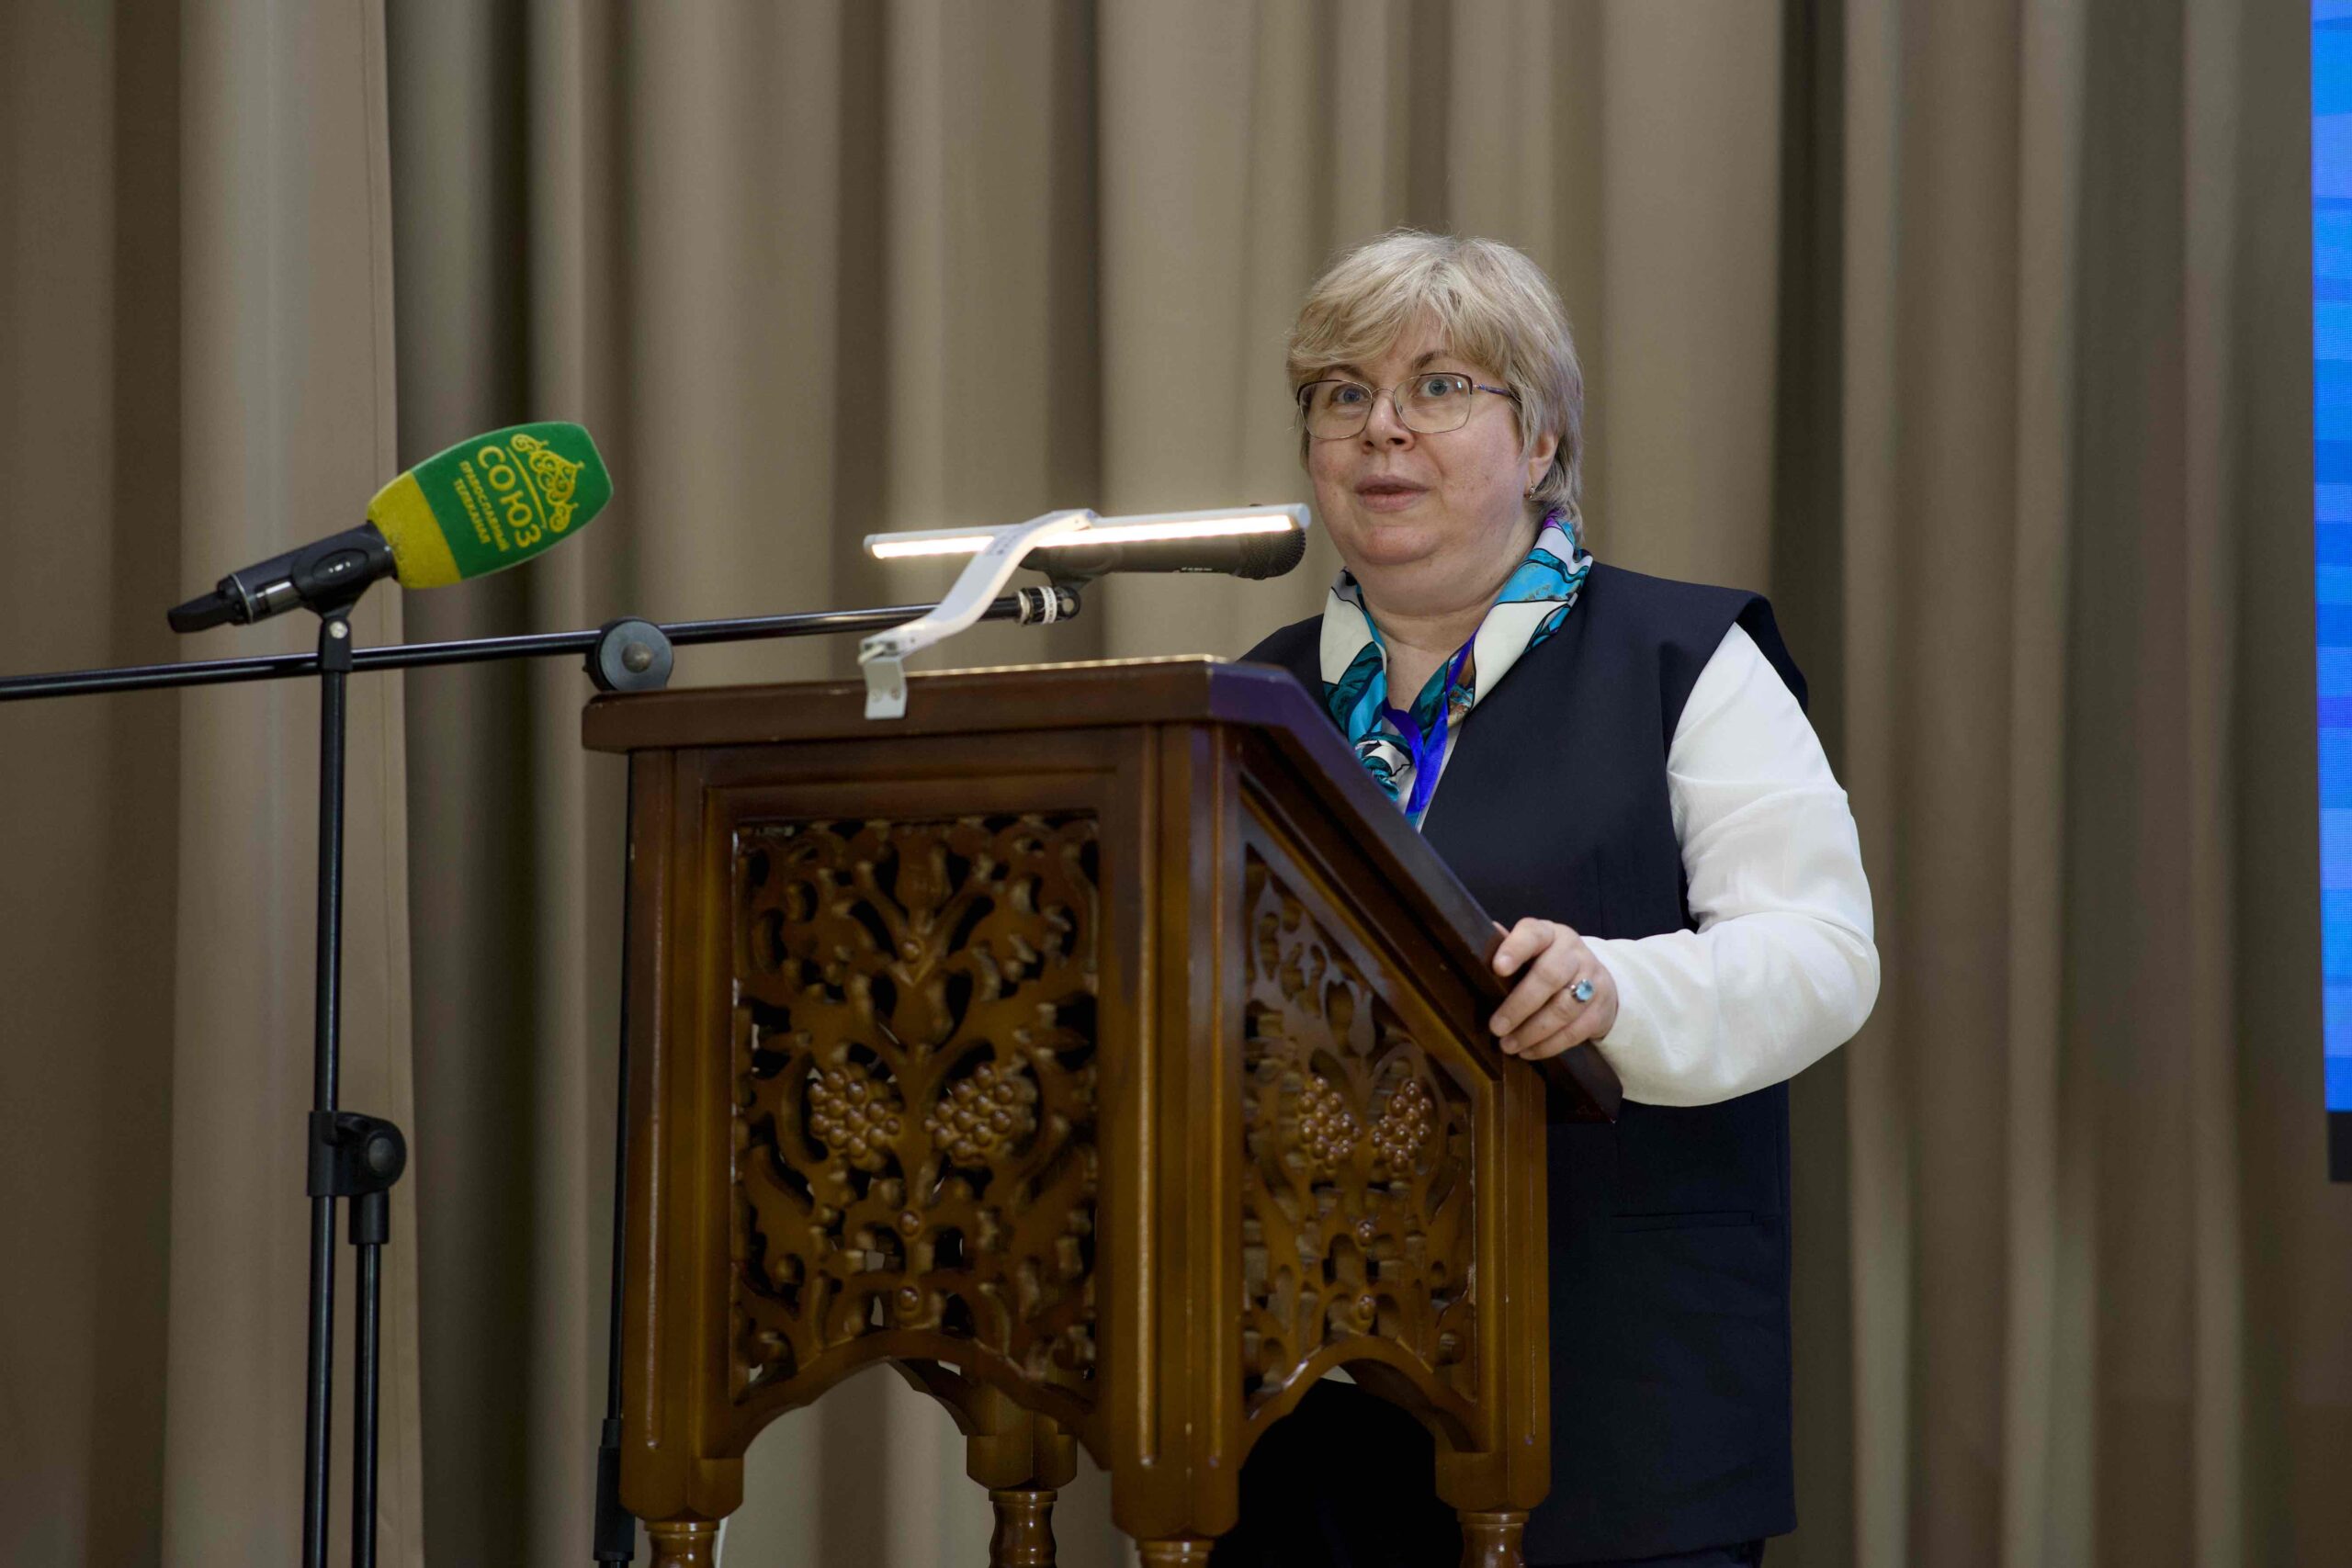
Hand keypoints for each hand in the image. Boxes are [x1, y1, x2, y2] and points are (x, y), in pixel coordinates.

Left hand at [1488, 918, 1617, 1059]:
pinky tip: (1528, 1051)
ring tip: (1508, 1045)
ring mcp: (1592, 980)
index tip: (1498, 968)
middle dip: (1519, 1005)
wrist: (1596, 979)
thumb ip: (1507, 949)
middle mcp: (1573, 953)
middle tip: (1496, 1027)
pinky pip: (1575, 1031)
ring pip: (1562, 1008)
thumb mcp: (1531, 951)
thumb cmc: (1548, 963)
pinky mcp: (1600, 1009)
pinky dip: (1549, 1045)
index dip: (1515, 949)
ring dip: (1532, 1031)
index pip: (1533, 934)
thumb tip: (1478, 947)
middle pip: (1549, 976)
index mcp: (1550, 934)